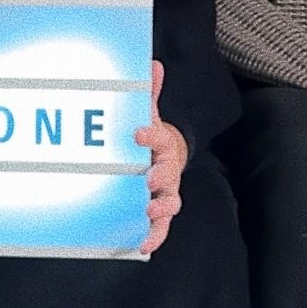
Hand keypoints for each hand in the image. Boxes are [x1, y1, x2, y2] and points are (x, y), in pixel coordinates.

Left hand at [134, 60, 188, 256]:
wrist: (167, 158)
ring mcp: (166, 193)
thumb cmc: (151, 137)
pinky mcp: (160, 213)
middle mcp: (168, 170)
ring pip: (169, 203)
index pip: (159, 137)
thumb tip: (152, 62)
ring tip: (148, 211)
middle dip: (160, 177)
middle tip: (147, 179)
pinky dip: (154, 237)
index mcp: (163, 144)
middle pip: (168, 174)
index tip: (137, 133)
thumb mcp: (150, 114)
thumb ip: (149, 93)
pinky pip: (161, 228)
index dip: (150, 135)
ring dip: (160, 208)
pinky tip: (140, 244)